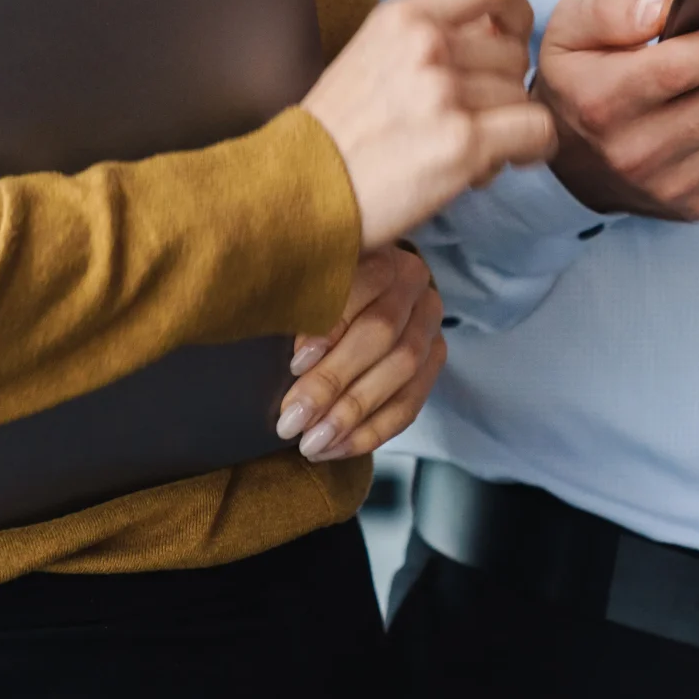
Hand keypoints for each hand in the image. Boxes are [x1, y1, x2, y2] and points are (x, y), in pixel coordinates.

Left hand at [275, 246, 445, 462]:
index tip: (294, 363)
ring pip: (401, 371)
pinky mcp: (435, 359)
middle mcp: (413, 282)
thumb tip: (264, 338)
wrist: (363, 287)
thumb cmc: (317, 286)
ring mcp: (429, 322)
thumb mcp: (305, 279)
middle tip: (293, 418)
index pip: (364, 285)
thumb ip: (295, 299)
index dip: (330, 327)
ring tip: (313, 442)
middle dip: (334, 382)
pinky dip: (372, 431)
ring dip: (353, 413)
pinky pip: (411, 403)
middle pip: (382, 334)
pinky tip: (338, 447)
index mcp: (380, 250)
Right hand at [303, 0, 557, 249]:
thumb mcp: (372, 53)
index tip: (505, 41)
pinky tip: (499, 162)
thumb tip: (494, 34)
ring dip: (507, 126)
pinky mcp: (463, 143)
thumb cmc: (336, 130)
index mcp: (404, 16)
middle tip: (471, 119)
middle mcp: (427, 44)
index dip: (514, 11)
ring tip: (467, 148)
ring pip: (523, 96)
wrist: (298, 187)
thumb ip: (428, 35)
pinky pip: (536, 131)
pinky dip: (531, 149)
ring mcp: (446, 93)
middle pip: (514, 52)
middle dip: (502, 88)